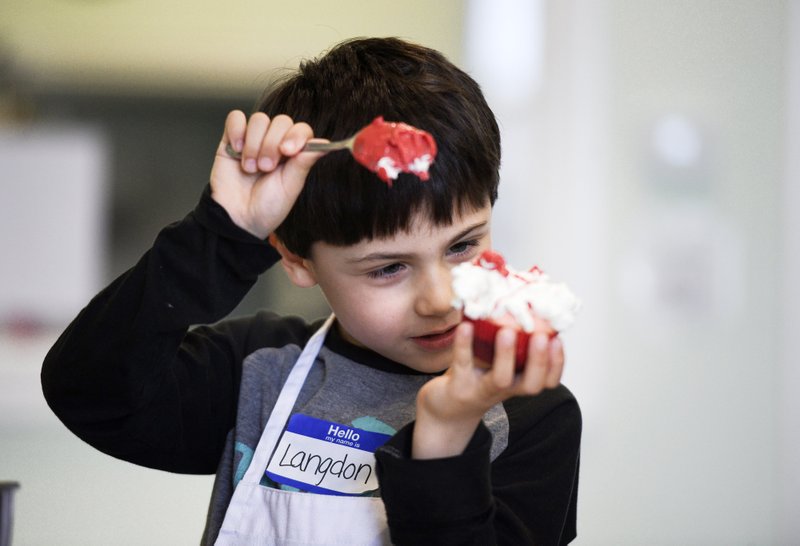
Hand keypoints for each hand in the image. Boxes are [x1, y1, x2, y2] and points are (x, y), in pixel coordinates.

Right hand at [209, 110, 323, 238]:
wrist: (238, 219)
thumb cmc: (266, 208)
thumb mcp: (290, 186)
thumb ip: (304, 162)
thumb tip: (326, 142)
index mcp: (293, 154)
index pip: (300, 129)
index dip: (296, 135)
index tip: (287, 152)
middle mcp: (274, 143)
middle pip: (280, 121)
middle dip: (272, 144)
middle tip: (266, 168)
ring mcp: (253, 140)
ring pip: (259, 119)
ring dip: (255, 143)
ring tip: (250, 168)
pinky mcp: (231, 139)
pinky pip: (235, 118)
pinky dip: (237, 131)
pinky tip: (237, 150)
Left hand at [412, 322, 564, 458]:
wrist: (447, 408)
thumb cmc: (477, 377)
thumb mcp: (498, 362)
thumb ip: (512, 341)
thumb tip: (523, 299)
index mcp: (519, 381)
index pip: (548, 381)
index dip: (557, 363)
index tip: (558, 340)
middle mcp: (505, 390)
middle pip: (531, 384)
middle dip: (540, 361)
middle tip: (542, 336)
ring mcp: (482, 389)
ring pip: (501, 378)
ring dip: (506, 354)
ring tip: (507, 331)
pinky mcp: (460, 386)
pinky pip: (464, 364)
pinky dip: (464, 345)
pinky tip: (465, 326)